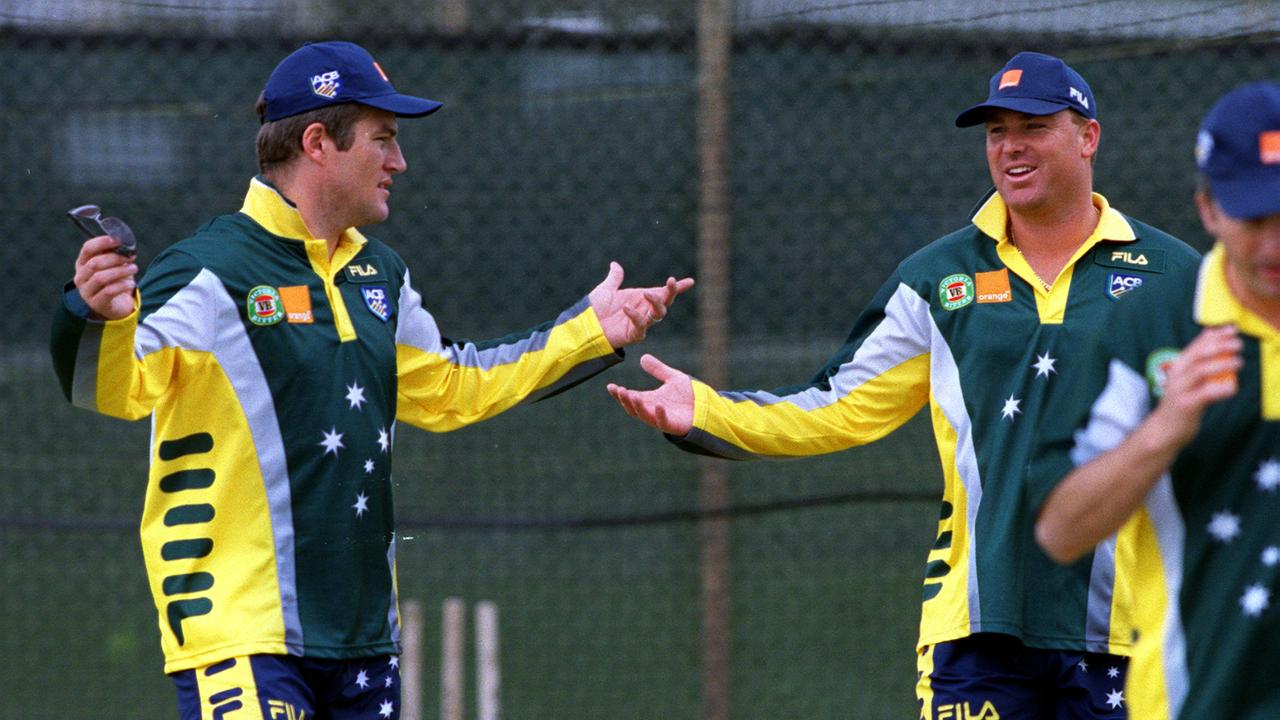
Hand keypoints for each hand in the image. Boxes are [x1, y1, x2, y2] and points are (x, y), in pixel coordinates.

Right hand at [74, 235, 137, 319]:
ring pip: (100, 277)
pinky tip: (131, 283)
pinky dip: (122, 285)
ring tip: (134, 268)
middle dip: (115, 258)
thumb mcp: (114, 266)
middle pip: (95, 263)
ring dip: (120, 271)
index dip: (102, 242)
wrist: (116, 305)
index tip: (117, 240)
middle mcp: (80, 277)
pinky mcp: (96, 303)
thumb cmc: (115, 281)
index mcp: (83, 263)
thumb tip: (126, 245)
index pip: (87, 248)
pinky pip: (108, 291)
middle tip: (131, 257)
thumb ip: (116, 255)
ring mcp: (86, 291)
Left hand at [588, 262, 694, 347]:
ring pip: (659, 314)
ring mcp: (641, 323)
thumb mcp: (605, 290)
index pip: (663, 292)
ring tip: (647, 293)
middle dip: (671, 292)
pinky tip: (626, 307)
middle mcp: (644, 310)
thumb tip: (615, 265)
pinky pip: (641, 325)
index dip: (677, 288)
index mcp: (640, 299)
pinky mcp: (634, 335)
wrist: (585, 327)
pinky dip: (635, 315)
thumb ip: (614, 278)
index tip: (691, 281)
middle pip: (665, 303)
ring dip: (656, 303)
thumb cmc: (596, 311)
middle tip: (670, 282)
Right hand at [606, 354, 694, 434]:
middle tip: (619, 390)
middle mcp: (653, 410)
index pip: (630, 397)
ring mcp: (662, 418)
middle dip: (625, 400)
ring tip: (631, 395)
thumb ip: (658, 369)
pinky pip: (664, 422)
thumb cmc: (689, 395)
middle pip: (633, 407)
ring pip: (644, 415)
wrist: (707, 407)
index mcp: (649, 400)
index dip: (619, 393)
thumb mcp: (672, 377)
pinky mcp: (673, 425)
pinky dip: (660, 415)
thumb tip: (643, 358)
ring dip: (637, 407)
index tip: (610, 386)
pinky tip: (659, 405)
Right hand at [1148, 324, 1241, 447]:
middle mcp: (1177, 376)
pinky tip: (1232, 387)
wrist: (1163, 430)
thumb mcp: (1188, 380)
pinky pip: (1203, 394)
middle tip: (1237, 344)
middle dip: (1218, 346)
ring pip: (1200, 372)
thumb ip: (1200, 363)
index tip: (1231, 329)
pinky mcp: (1185, 406)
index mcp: (1179, 367)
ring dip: (1221, 365)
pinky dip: (1219, 390)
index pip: (1196, 346)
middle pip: (1197, 356)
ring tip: (1238, 362)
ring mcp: (1179, 390)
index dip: (1214, 336)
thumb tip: (1214, 338)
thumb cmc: (1181, 403)